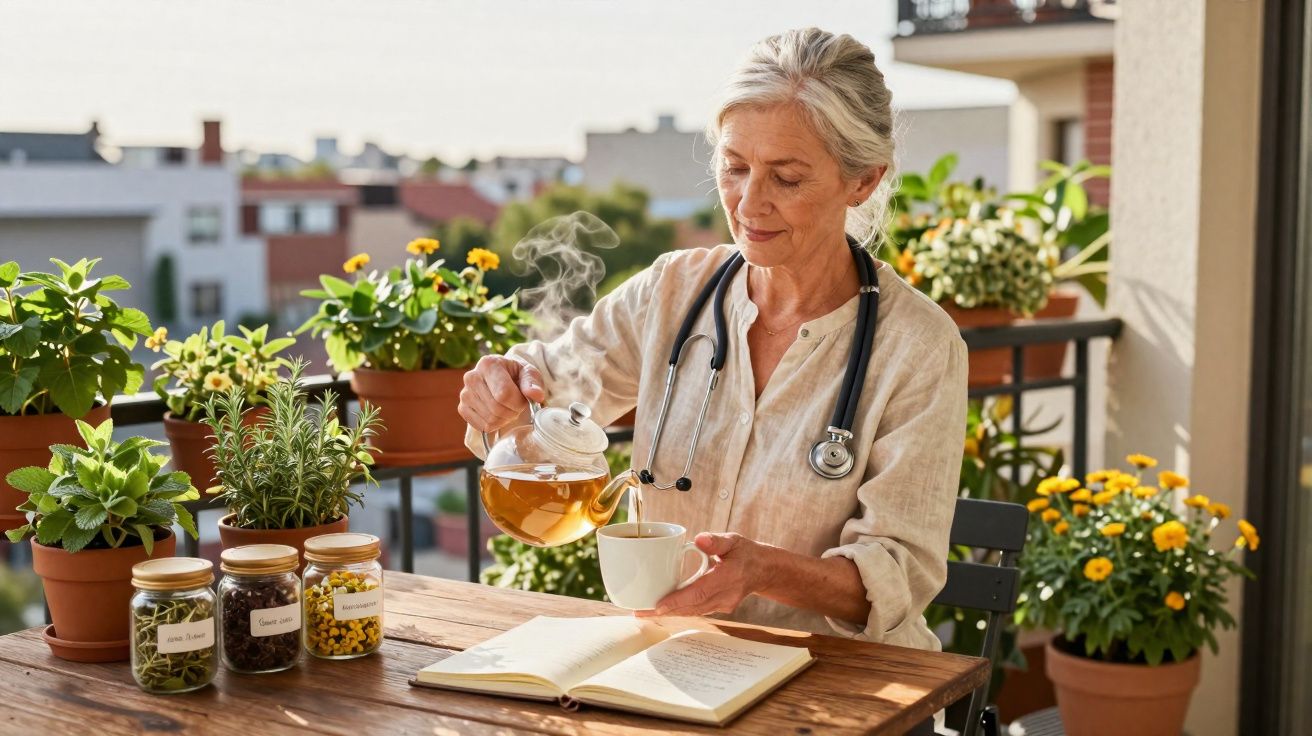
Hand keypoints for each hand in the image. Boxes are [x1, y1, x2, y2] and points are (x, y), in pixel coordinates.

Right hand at [458, 355, 545, 432]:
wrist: (501, 378)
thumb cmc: (516, 375)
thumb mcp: (529, 373)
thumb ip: (533, 383)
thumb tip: (536, 395)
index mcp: (488, 364)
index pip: (504, 394)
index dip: (518, 402)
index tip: (523, 399)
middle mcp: (472, 377)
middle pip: (496, 408)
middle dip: (513, 412)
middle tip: (517, 406)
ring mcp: (465, 394)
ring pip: (490, 419)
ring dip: (505, 419)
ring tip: (507, 408)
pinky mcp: (462, 408)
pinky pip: (482, 427)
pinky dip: (495, 425)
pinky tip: (498, 414)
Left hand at [637, 533, 771, 617]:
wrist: (763, 570)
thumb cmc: (746, 553)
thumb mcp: (734, 540)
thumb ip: (716, 540)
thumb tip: (699, 539)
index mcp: (729, 577)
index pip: (700, 592)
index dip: (678, 600)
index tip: (658, 606)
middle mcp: (726, 596)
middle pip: (692, 607)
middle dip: (665, 611)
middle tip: (640, 612)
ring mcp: (724, 605)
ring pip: (693, 612)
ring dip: (669, 613)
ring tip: (644, 613)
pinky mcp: (719, 608)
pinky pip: (697, 611)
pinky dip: (679, 611)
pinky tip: (661, 610)